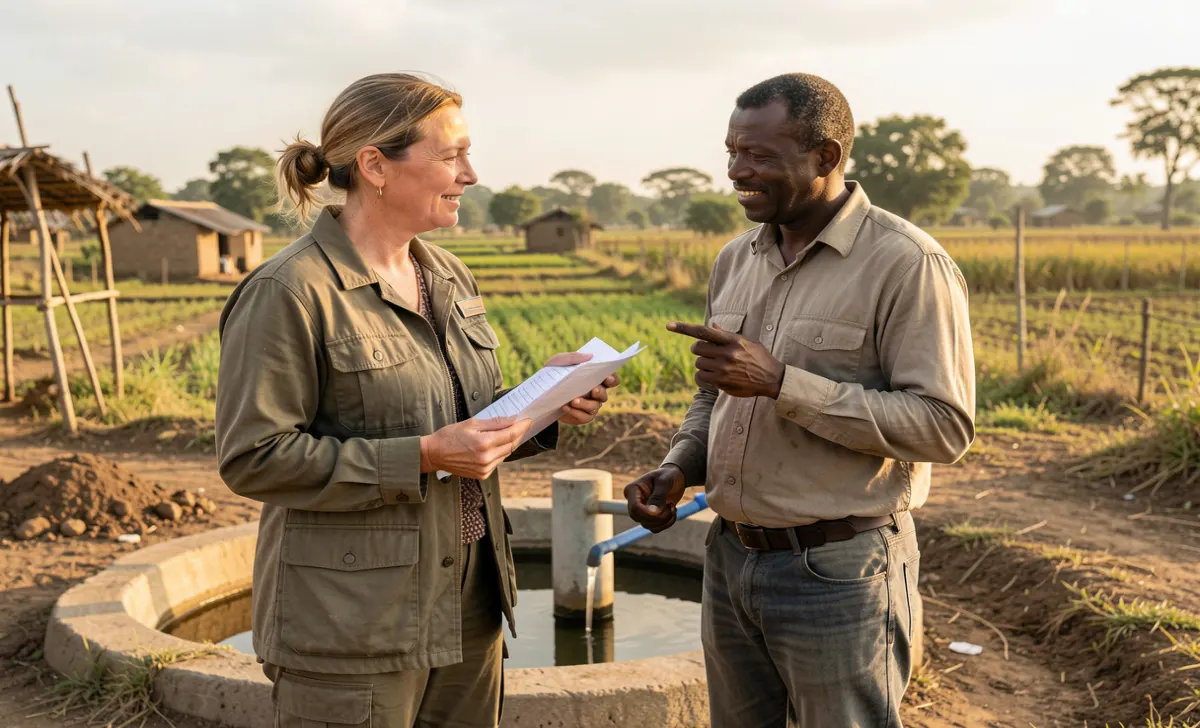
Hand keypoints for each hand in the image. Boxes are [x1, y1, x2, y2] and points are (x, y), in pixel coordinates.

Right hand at [420, 417, 532, 479]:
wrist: (434, 454)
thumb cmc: (450, 436)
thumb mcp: (472, 423)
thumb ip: (494, 423)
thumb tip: (512, 420)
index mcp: (484, 443)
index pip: (511, 434)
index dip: (522, 426)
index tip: (528, 420)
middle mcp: (486, 459)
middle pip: (511, 445)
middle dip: (518, 434)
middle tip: (522, 425)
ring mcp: (485, 469)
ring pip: (506, 454)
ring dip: (510, 444)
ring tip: (511, 433)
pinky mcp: (482, 475)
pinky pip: (498, 462)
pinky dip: (500, 453)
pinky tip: (497, 445)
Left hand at [541, 352, 620, 425]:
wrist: (540, 391)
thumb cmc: (554, 373)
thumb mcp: (560, 361)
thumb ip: (573, 357)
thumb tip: (589, 356)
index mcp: (595, 378)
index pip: (611, 379)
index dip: (613, 379)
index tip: (607, 377)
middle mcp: (595, 393)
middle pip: (604, 395)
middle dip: (600, 392)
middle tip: (593, 389)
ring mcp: (589, 405)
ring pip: (595, 407)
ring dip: (586, 404)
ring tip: (574, 400)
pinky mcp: (581, 416)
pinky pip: (584, 417)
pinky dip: (576, 412)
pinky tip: (566, 407)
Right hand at [623, 465, 686, 532]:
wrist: (675, 478)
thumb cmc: (668, 475)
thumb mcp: (664, 482)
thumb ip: (658, 496)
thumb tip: (654, 513)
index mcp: (632, 489)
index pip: (634, 507)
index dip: (648, 513)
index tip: (666, 506)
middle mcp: (633, 501)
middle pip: (638, 518)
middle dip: (658, 517)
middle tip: (671, 506)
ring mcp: (641, 511)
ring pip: (647, 525)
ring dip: (664, 520)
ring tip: (673, 507)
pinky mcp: (649, 517)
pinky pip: (654, 528)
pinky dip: (666, 524)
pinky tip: (673, 512)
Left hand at [667, 321, 784, 398]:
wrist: (772, 378)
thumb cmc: (759, 358)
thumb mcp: (746, 342)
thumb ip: (727, 335)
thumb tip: (711, 326)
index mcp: (732, 340)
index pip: (704, 331)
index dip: (684, 328)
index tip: (668, 325)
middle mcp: (726, 353)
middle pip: (697, 348)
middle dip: (699, 350)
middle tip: (707, 353)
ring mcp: (723, 368)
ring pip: (698, 363)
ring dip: (703, 364)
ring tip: (717, 366)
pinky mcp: (721, 382)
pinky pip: (700, 377)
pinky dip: (703, 376)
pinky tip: (714, 376)